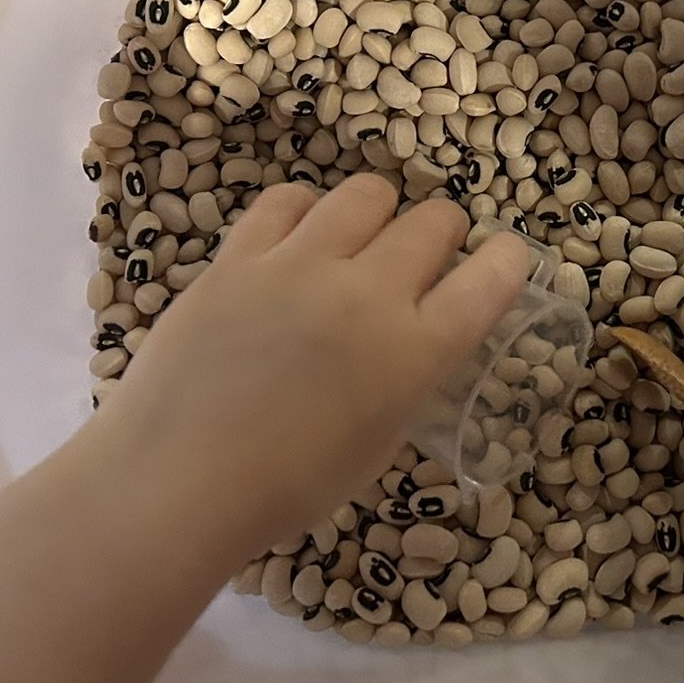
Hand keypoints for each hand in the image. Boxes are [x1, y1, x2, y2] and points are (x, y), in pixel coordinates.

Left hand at [89, 175, 529, 560]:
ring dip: (378, 215)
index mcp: (415, 352)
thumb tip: (412, 339)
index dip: (507, 261)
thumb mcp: (379, 442)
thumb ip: (407, 378)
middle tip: (421, 263)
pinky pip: (287, 200)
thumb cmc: (285, 488)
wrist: (176, 483)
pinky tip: (296, 242)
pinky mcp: (239, 256)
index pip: (494, 276)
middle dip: (442, 236)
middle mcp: (368, 295)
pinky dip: (304, 214)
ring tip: (357, 245)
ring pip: (367, 194)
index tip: (498, 264)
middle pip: (436, 221)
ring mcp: (300, 267)